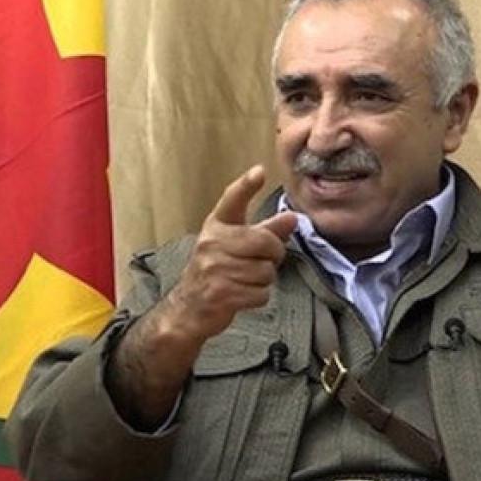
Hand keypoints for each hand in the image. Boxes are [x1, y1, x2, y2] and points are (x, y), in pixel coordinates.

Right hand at [157, 165, 298, 342]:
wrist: (188, 307)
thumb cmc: (216, 271)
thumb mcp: (236, 245)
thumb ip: (266, 231)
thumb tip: (292, 217)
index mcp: (216, 226)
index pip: (231, 201)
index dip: (246, 186)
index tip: (259, 172)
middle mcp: (212, 243)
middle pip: (264, 242)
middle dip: (274, 254)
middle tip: (265, 260)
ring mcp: (214, 268)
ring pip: (265, 271)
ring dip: (264, 280)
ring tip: (247, 280)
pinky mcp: (220, 293)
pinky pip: (260, 293)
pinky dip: (258, 297)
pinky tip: (244, 294)